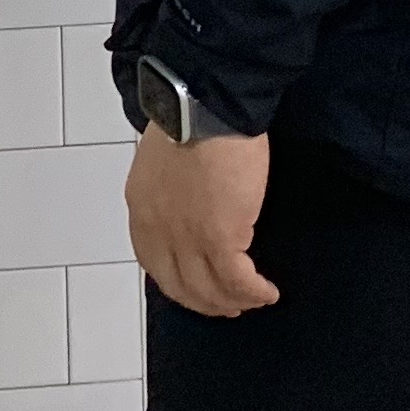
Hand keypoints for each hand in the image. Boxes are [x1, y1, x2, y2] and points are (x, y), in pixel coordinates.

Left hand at [126, 126, 278, 318]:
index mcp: (141, 209)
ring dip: (233, 301)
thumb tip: (190, 205)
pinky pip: (237, 281)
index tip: (199, 289)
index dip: (179, 283)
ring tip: (253, 300)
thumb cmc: (191, 118)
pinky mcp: (219, 238)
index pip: (155, 263)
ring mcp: (186, 238)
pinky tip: (267, 292)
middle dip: (205, 302)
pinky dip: (253, 292)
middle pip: (180, 286)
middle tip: (228, 305)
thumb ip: (169, 190)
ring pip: (208, 290)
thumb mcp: (162, 160)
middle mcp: (158, 230)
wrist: (207, 105)